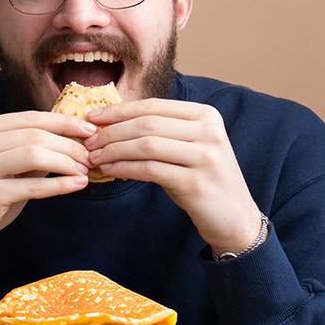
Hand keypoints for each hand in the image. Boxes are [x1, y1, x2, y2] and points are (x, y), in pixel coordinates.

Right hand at [0, 112, 95, 279]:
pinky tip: (76, 185)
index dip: (63, 122)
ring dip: (67, 162)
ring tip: (84, 170)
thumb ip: (33, 149)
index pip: (29, 118)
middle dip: (70, 145)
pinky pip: (33, 186)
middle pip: (35, 135)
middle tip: (90, 156)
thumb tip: (75, 138)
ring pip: (35, 155)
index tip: (89, 129)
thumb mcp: (6, 166)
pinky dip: (60, 184)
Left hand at [85, 99, 262, 253]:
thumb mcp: (189, 147)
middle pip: (147, 123)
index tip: (93, 117)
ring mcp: (204, 156)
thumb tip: (113, 122)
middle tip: (89, 140)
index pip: (154, 105)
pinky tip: (111, 171)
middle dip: (112, 131)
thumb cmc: (204, 180)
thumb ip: (162, 131)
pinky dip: (125, 168)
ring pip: (146, 144)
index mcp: (206, 115)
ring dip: (115, 150)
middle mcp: (208, 131)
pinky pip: (150, 170)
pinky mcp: (195, 182)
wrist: (235, 218)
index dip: (120, 110)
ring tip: (96, 156)